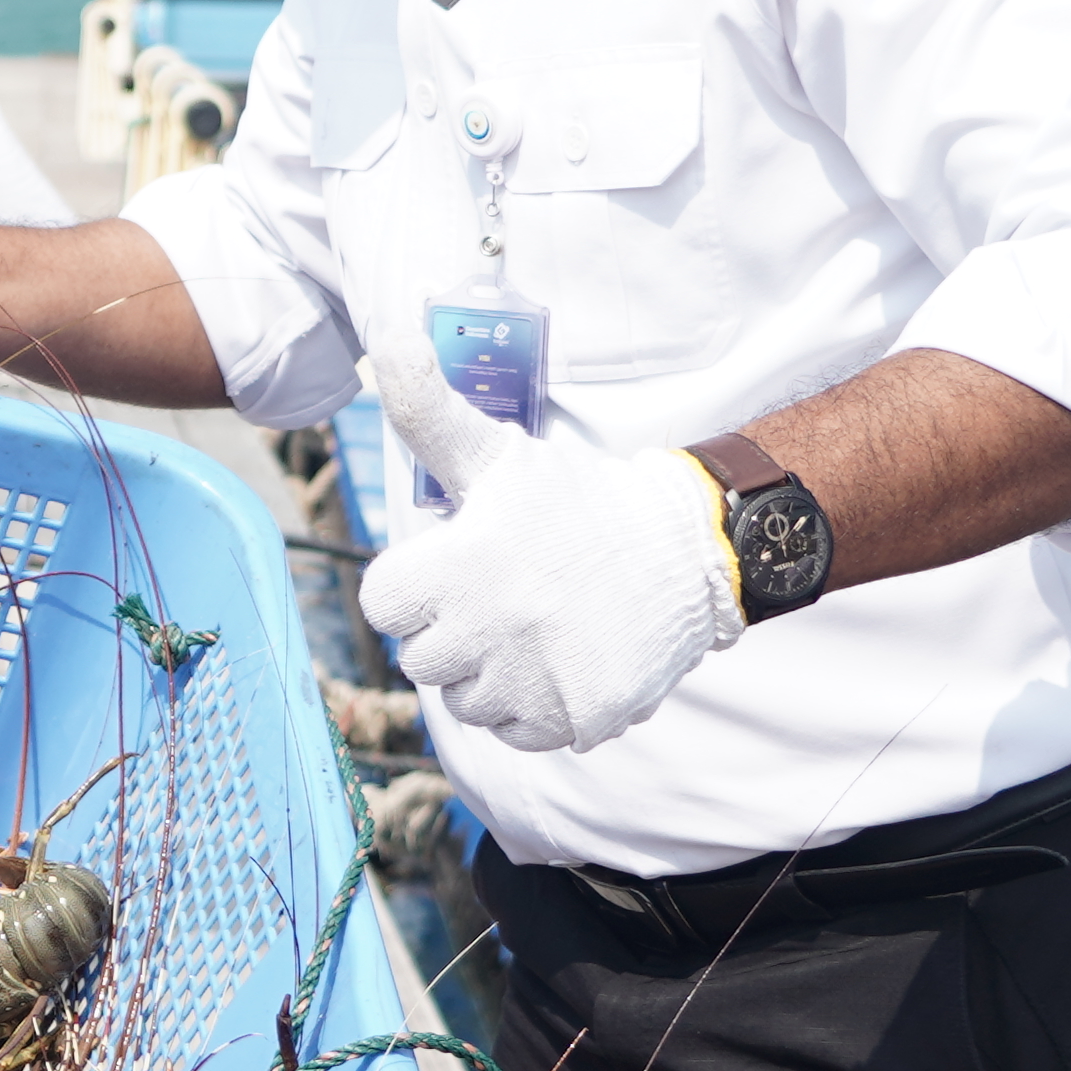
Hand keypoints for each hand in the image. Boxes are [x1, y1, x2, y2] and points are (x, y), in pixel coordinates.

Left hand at [355, 349, 742, 752]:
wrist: (687, 551)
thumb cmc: (581, 501)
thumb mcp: (499, 453)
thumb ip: (429, 410)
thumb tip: (390, 339)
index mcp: (460, 567)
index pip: (383, 603)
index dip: (413, 582)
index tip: (454, 564)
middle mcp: (490, 632)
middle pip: (420, 658)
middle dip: (450, 627)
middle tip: (501, 593)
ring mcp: (532, 683)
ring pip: (466, 701)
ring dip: (487, 671)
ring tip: (532, 625)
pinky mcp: (572, 720)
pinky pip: (517, 730)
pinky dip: (531, 705)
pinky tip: (560, 658)